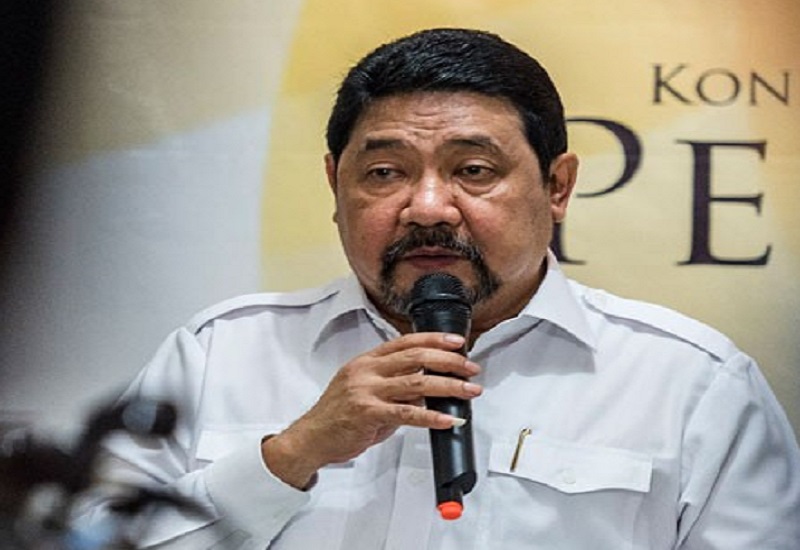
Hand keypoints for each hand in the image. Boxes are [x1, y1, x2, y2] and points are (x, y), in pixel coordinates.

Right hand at [261, 332, 481, 488]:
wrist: (311, 438)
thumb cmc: (339, 416)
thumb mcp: (366, 392)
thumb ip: (395, 388)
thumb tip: (428, 389)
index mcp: (366, 361)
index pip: (406, 342)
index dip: (435, 339)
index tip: (458, 342)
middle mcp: (367, 371)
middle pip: (416, 357)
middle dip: (449, 361)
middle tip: (471, 368)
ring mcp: (366, 391)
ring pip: (417, 382)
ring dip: (449, 386)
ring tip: (469, 391)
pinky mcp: (368, 413)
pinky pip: (407, 413)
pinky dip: (432, 416)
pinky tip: (448, 420)